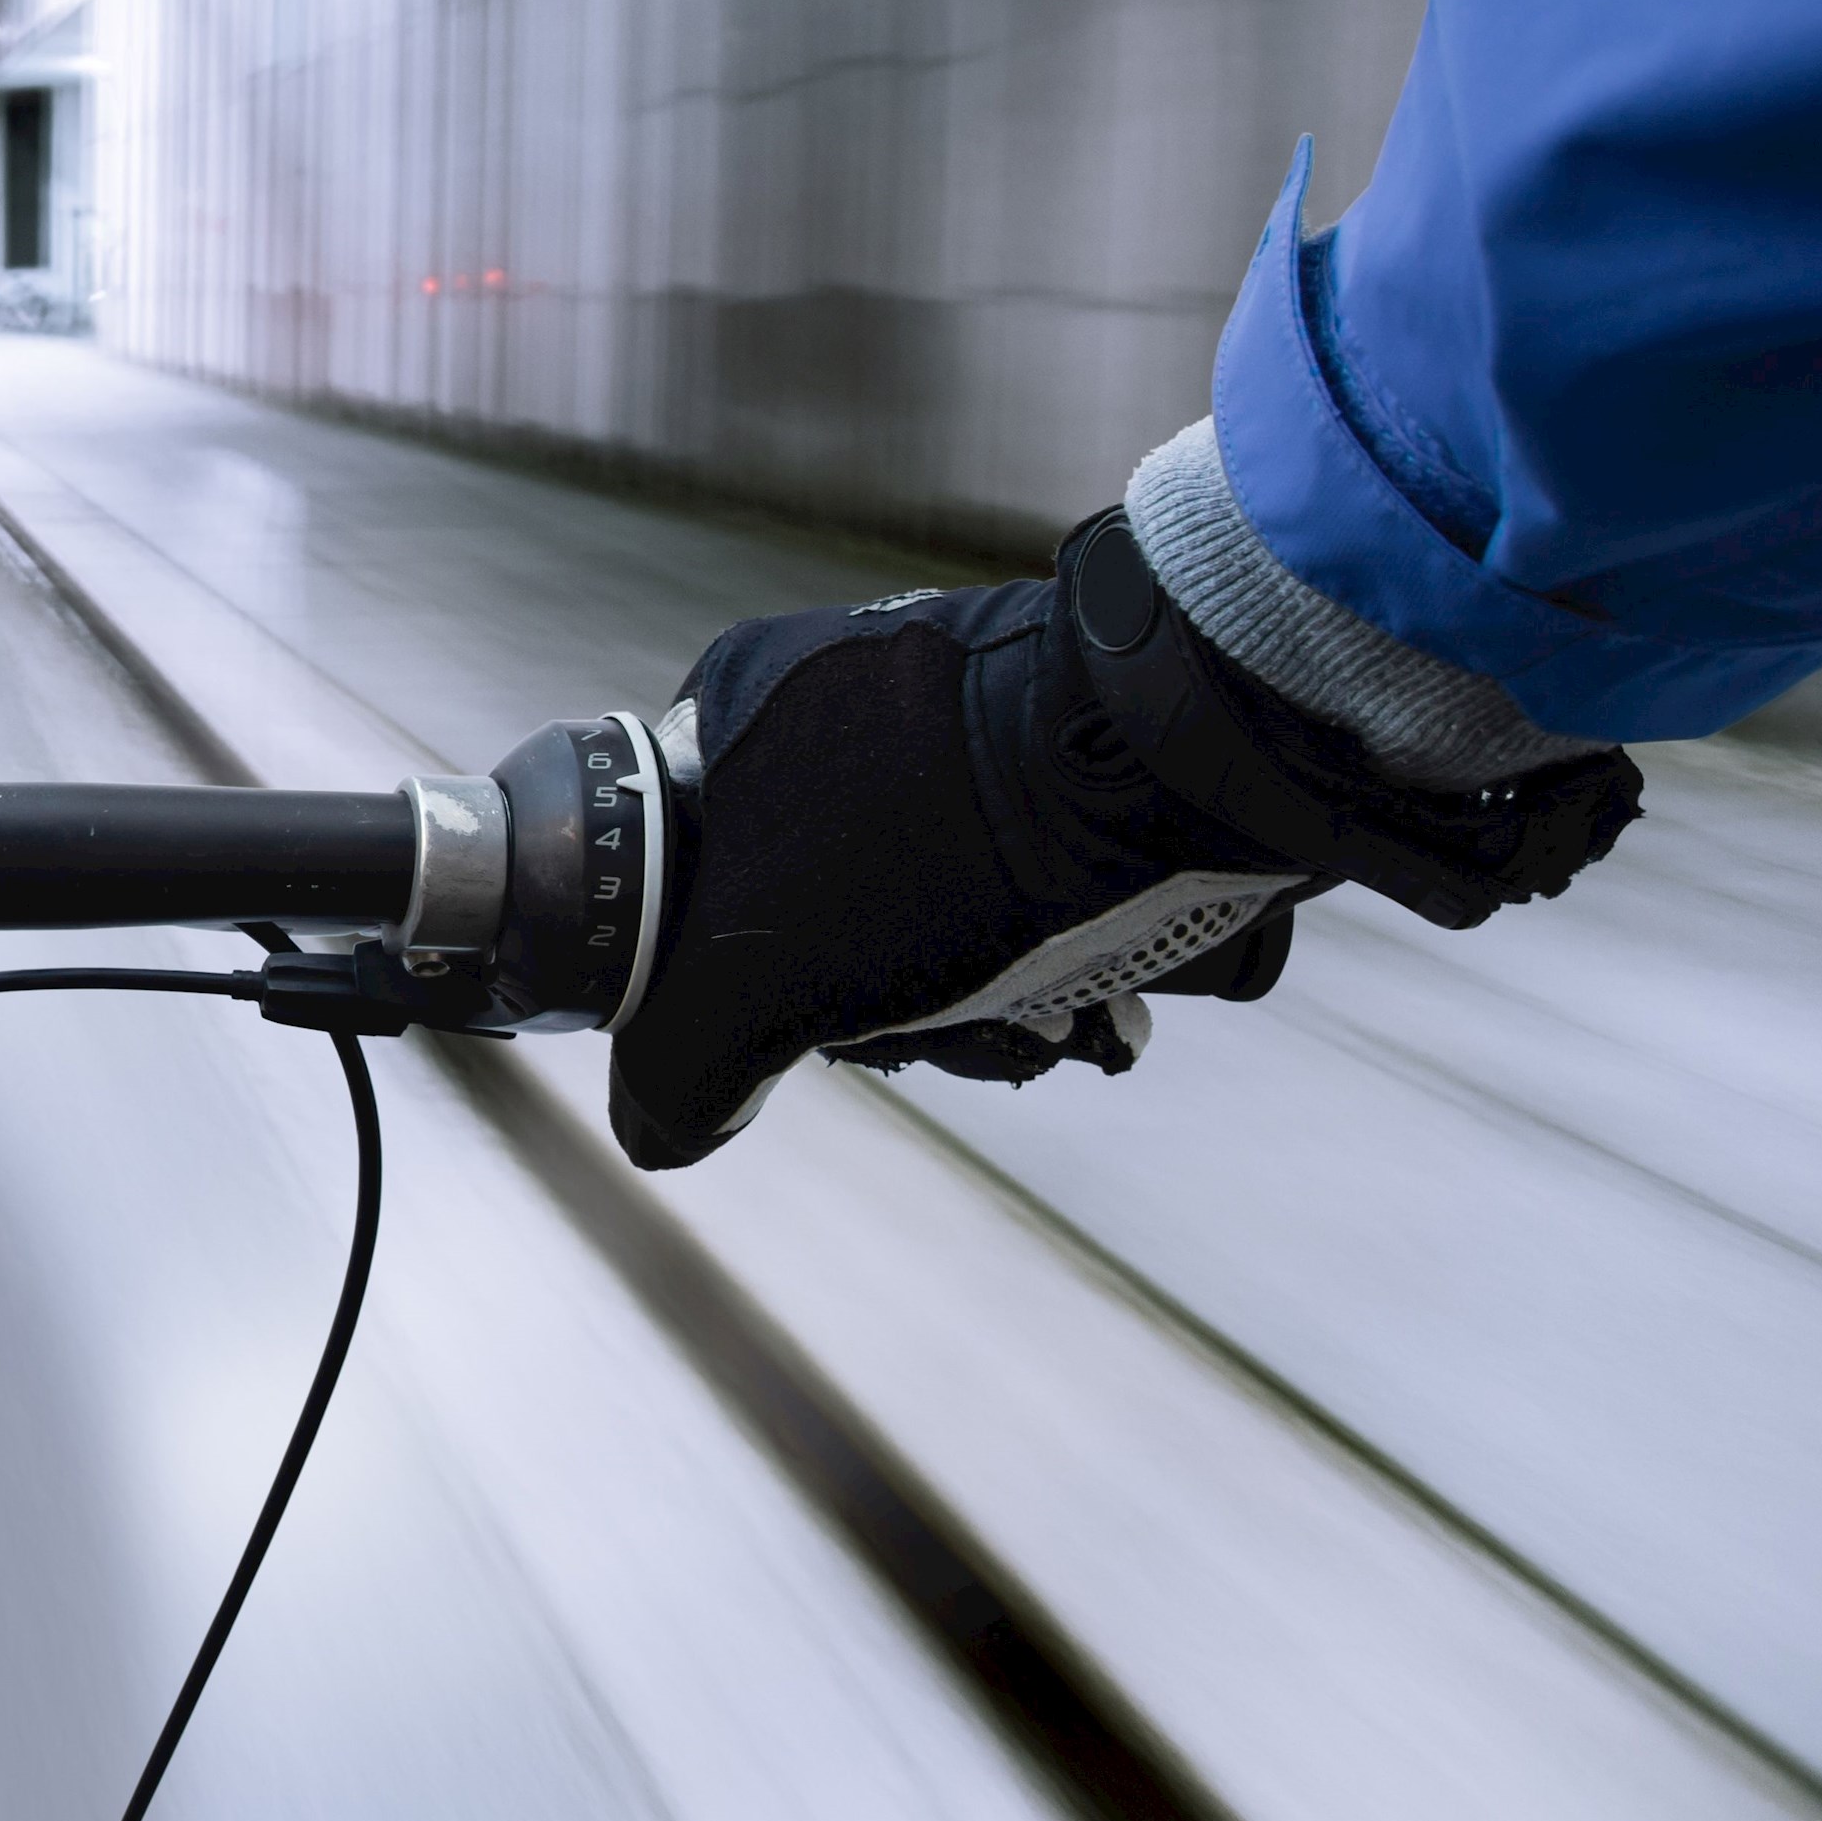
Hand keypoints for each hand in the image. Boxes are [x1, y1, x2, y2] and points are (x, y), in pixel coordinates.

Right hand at [603, 513, 1638, 1169]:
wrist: (1166, 759)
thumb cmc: (933, 846)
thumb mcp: (757, 980)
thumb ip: (680, 1063)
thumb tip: (654, 1131)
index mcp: (734, 705)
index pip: (691, 883)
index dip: (739, 986)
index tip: (802, 1033)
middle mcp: (835, 689)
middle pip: (818, 911)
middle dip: (888, 1014)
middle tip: (943, 1044)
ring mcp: (951, 707)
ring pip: (926, 908)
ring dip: (980, 1006)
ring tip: (1047, 1037)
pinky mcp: (1059, 741)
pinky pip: (1018, 877)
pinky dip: (1047, 956)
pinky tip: (1091, 1007)